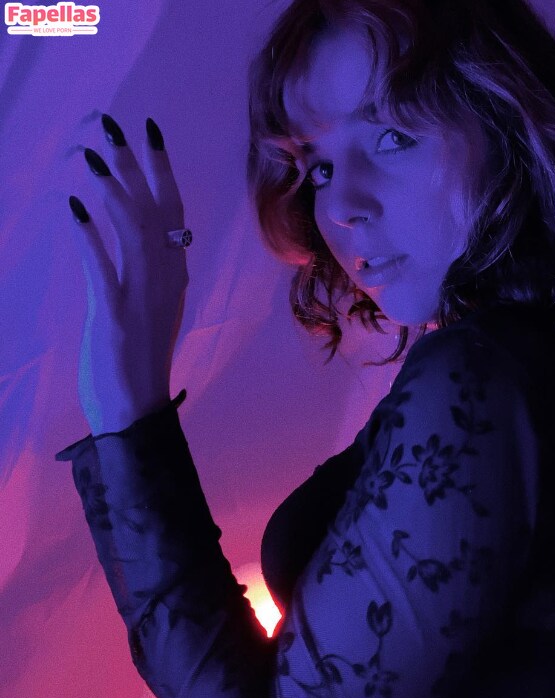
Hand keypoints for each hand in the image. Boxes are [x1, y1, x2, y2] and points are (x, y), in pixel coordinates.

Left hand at [68, 114, 188, 435]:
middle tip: (116, 124)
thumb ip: (152, 275)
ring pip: (134, 231)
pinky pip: (103, 267)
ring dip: (114, 190)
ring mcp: (143, 297)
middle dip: (137, 164)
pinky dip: (89, 234)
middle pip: (156, 211)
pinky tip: (73, 205)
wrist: (138, 410)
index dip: (162, 169)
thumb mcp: (152, 312)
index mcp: (175, 277)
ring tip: (93, 155)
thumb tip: (149, 241)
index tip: (150, 133)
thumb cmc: (140, 364)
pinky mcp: (115, 315)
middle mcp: (166, 281)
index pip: (174, 213)